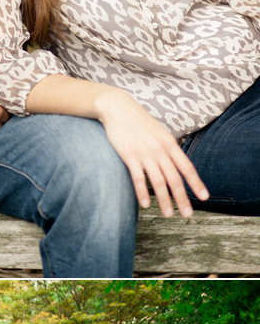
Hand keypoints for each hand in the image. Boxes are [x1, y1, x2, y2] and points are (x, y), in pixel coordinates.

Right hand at [91, 85, 209, 216]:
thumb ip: (168, 148)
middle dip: (182, 198)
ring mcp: (145, 153)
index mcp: (169, 143)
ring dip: (164, 200)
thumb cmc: (139, 122)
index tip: (204, 197)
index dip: (196, 183)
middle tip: (187, 214)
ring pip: (158, 181)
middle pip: (174, 178)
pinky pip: (138, 178)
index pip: (186, 167)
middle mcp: (160, 149)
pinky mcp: (129, 155)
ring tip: (168, 214)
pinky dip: (142, 192)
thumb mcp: (159, 132)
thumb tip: (176, 163)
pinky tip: (145, 205)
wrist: (119, 108)